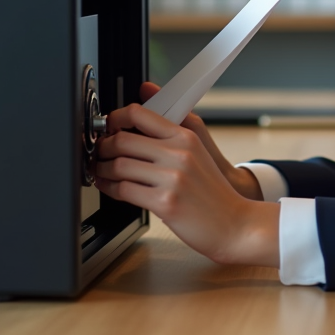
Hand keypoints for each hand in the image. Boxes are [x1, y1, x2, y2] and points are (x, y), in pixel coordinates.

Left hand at [95, 92, 277, 266]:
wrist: (235, 224)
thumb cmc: (213, 193)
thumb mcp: (198, 154)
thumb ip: (170, 134)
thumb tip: (140, 110)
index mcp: (185, 137)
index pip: (140, 114)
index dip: (115, 118)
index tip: (107, 127)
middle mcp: (179, 153)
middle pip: (123, 139)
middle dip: (103, 147)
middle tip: (99, 153)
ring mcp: (172, 178)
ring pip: (119, 165)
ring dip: (102, 169)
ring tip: (102, 172)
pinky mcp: (165, 202)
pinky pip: (124, 189)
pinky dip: (109, 188)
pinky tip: (109, 188)